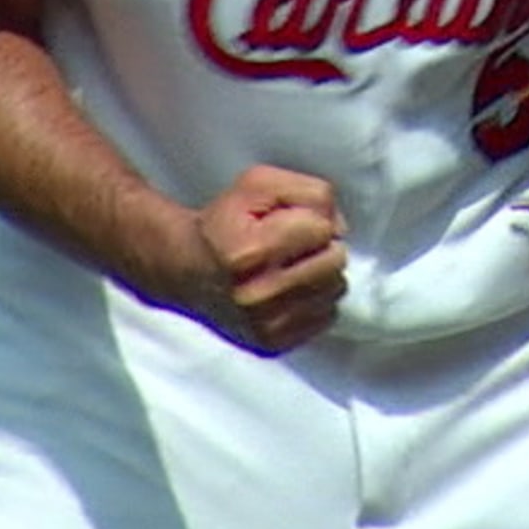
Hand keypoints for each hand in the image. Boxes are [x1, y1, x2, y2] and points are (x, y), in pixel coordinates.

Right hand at [178, 165, 348, 355]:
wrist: (187, 269)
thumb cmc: (225, 223)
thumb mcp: (258, 184)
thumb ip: (307, 192)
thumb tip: (340, 226)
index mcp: (252, 252)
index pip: (322, 229)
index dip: (311, 218)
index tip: (289, 222)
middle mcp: (259, 295)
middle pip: (335, 262)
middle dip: (321, 246)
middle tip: (294, 244)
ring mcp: (266, 325)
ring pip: (335, 290)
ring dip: (321, 273)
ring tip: (291, 266)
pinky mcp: (272, 344)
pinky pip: (327, 316)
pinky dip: (315, 299)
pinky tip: (290, 289)